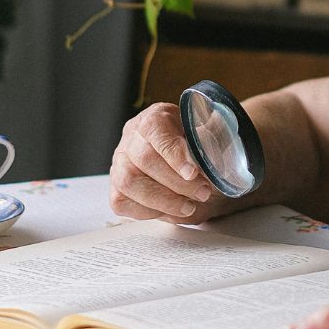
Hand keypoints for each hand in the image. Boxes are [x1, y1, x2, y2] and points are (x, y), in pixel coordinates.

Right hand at [109, 102, 220, 222]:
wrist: (196, 171)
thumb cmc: (200, 151)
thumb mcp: (212, 140)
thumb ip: (211, 143)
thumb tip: (210, 153)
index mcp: (156, 117)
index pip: (155, 128)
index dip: (173, 152)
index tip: (193, 172)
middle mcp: (132, 137)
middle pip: (144, 159)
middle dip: (176, 182)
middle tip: (202, 192)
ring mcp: (120, 162)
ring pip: (129, 182)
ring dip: (162, 200)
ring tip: (189, 207)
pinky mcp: (116, 187)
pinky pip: (122, 202)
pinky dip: (148, 211)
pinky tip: (170, 210)